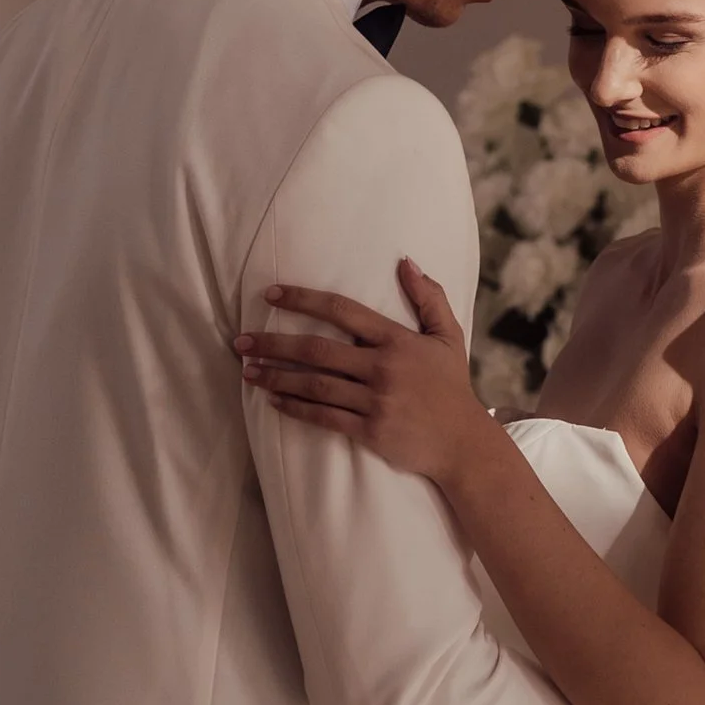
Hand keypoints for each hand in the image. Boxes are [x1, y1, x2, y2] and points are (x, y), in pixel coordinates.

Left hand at [234, 261, 485, 483]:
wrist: (463, 442)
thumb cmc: (452, 387)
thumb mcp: (448, 336)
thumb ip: (429, 297)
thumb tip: (406, 262)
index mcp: (397, 340)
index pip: (343, 311)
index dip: (304, 300)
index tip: (271, 295)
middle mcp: (382, 368)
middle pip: (317, 350)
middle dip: (274, 343)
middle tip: (241, 341)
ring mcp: (375, 401)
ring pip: (314, 385)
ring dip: (276, 378)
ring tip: (247, 371)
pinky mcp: (370, 431)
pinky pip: (325, 417)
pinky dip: (296, 409)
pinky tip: (273, 402)